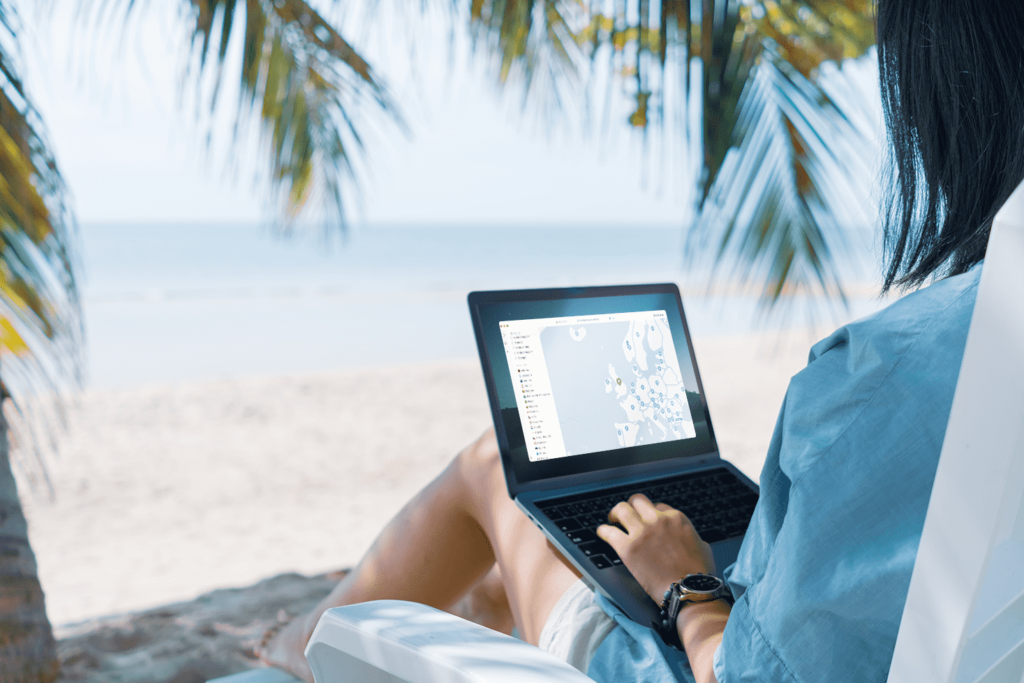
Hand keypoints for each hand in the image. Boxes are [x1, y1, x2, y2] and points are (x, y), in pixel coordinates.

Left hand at [597, 493, 715, 602]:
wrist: (688, 590)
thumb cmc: (698, 573)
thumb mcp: (702, 546)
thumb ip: (689, 536)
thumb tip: (685, 538)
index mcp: (676, 518)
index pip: (658, 506)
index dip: (651, 514)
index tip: (647, 522)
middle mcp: (657, 520)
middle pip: (638, 501)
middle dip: (632, 506)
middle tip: (627, 515)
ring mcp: (642, 532)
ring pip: (621, 509)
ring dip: (615, 513)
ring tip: (613, 520)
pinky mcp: (628, 547)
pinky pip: (608, 532)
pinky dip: (603, 531)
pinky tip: (602, 533)